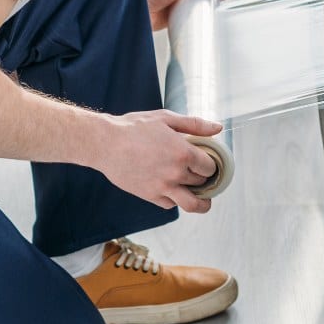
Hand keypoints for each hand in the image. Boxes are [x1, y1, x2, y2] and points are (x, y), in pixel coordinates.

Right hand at [95, 109, 221, 213]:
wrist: (105, 143)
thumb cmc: (134, 128)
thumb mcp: (166, 118)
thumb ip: (194, 124)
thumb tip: (218, 128)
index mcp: (183, 153)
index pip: (210, 167)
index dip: (211, 164)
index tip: (207, 161)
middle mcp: (175, 173)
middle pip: (203, 183)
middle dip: (204, 178)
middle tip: (201, 173)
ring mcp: (163, 187)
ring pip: (192, 204)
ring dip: (201, 202)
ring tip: (202, 197)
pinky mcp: (150, 196)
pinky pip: (170, 204)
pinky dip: (174, 198)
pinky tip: (172, 188)